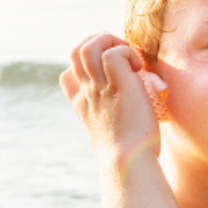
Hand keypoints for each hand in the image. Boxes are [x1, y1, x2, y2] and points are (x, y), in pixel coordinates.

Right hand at [60, 33, 162, 163]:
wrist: (128, 165)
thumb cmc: (130, 158)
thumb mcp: (115, 136)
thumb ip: (119, 122)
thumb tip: (139, 118)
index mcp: (84, 106)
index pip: (68, 76)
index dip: (85, 67)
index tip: (108, 76)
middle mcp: (88, 93)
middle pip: (76, 52)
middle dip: (99, 43)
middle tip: (123, 58)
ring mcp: (101, 88)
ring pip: (88, 46)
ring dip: (110, 42)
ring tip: (129, 58)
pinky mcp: (120, 85)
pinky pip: (114, 54)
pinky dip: (127, 53)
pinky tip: (139, 68)